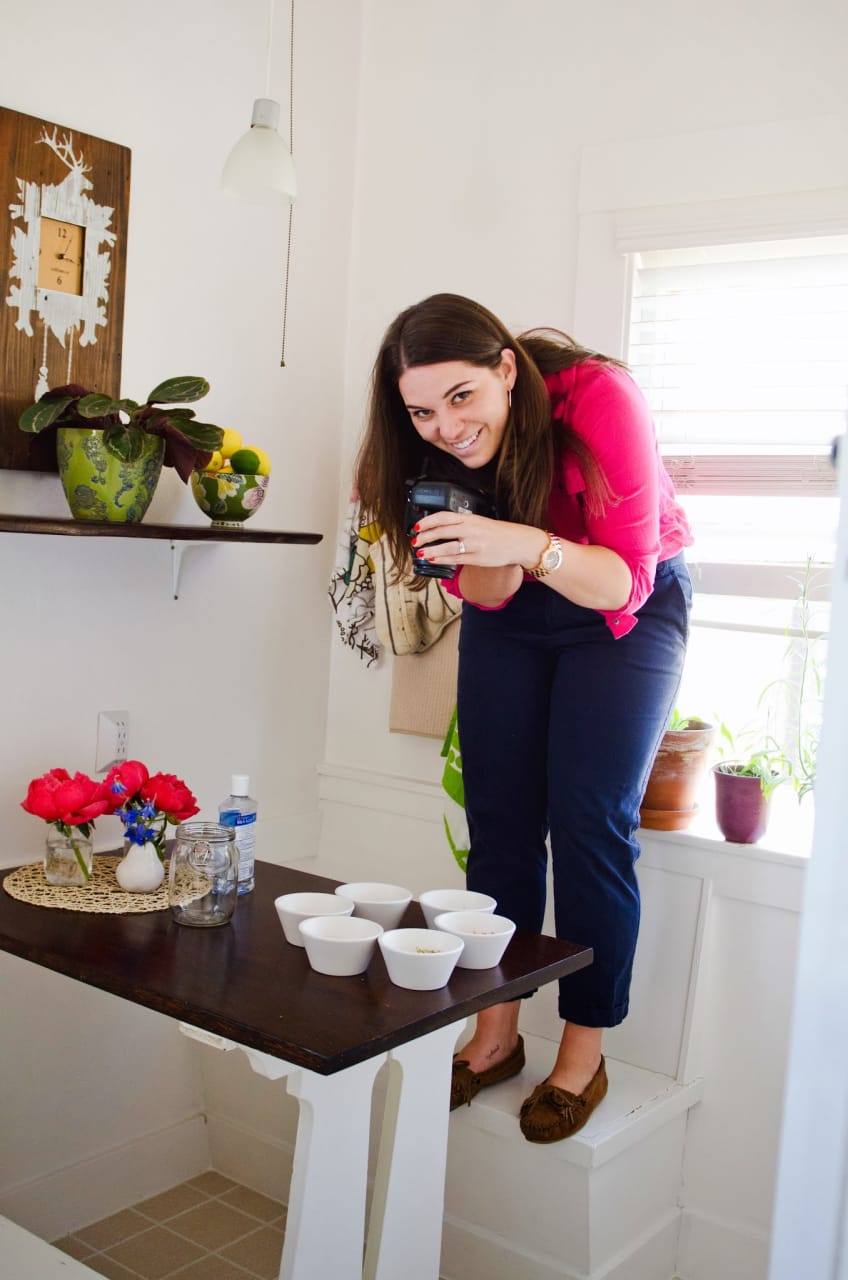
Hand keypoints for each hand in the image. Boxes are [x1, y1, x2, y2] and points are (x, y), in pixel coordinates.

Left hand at [411, 511, 547, 572]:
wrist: (518, 543)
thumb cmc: (499, 533)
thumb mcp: (480, 522)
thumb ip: (462, 524)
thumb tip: (440, 528)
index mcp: (470, 519)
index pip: (443, 517)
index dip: (427, 522)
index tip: (417, 526)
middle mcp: (471, 530)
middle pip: (441, 531)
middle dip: (425, 537)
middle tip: (415, 541)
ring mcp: (474, 545)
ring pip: (447, 547)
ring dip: (431, 550)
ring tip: (421, 553)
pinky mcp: (477, 558)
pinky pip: (455, 559)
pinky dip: (442, 559)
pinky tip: (434, 560)